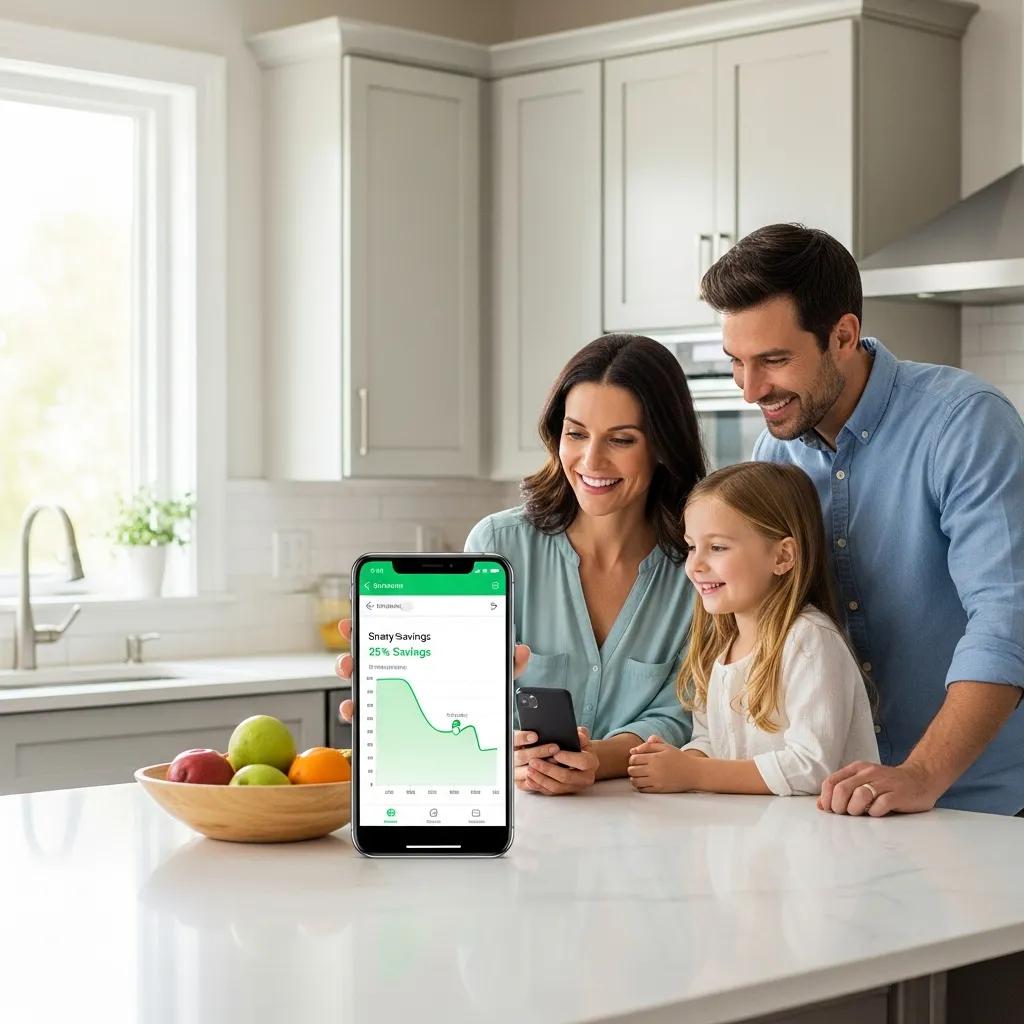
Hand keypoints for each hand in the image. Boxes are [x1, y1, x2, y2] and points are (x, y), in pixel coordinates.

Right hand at [334, 617, 530, 722]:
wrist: (471, 746)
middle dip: (358, 636)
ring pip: (365, 676)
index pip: (402, 627)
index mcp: (429, 652)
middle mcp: (406, 669)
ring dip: (351, 668)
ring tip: (349, 666)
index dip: (380, 613)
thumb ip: (506, 663)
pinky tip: (352, 707)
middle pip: (375, 647)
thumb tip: (520, 650)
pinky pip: (367, 713)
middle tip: (351, 630)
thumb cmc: (480, 702)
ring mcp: (394, 695)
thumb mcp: (494, 679)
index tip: (364, 606)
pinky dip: (355, 708)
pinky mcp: (389, 722)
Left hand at [518, 726, 598, 794]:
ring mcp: (575, 787)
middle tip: (534, 761)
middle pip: (566, 777)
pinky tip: (529, 779)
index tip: (555, 753)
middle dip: (548, 769)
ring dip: (541, 779)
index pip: (582, 762)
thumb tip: (576, 734)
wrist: (580, 760)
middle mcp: (585, 778)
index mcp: (592, 763)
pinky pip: (550, 792)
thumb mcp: (582, 738)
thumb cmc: (579, 746)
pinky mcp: (564, 793)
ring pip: (556, 787)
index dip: (569, 758)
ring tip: (529, 770)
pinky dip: (538, 786)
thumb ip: (581, 735)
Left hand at [627, 735, 693, 792]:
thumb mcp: (666, 747)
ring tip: (638, 776)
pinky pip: (643, 790)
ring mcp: (656, 781)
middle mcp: (654, 770)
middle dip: (632, 768)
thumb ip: (650, 745)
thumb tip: (633, 750)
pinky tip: (644, 782)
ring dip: (634, 778)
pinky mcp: (659, 789)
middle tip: (636, 767)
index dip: (632, 759)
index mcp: (655, 758)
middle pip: (632, 770)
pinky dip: (640, 786)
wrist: (693, 772)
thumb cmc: (679, 758)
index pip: (634, 759)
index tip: (636, 759)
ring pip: (635, 781)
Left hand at [817, 760, 939, 816]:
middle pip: (842, 789)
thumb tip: (821, 804)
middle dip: (838, 806)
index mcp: (857, 769)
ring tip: (860, 813)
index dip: (826, 798)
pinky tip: (877, 813)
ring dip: (854, 809)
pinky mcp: (898, 794)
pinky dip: (874, 813)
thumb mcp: (862, 782)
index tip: (829, 810)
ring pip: (859, 795)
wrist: (921, 779)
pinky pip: (880, 805)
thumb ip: (842, 790)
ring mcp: (884, 783)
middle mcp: (869, 773)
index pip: (831, 781)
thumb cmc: (887, 784)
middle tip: (843, 814)